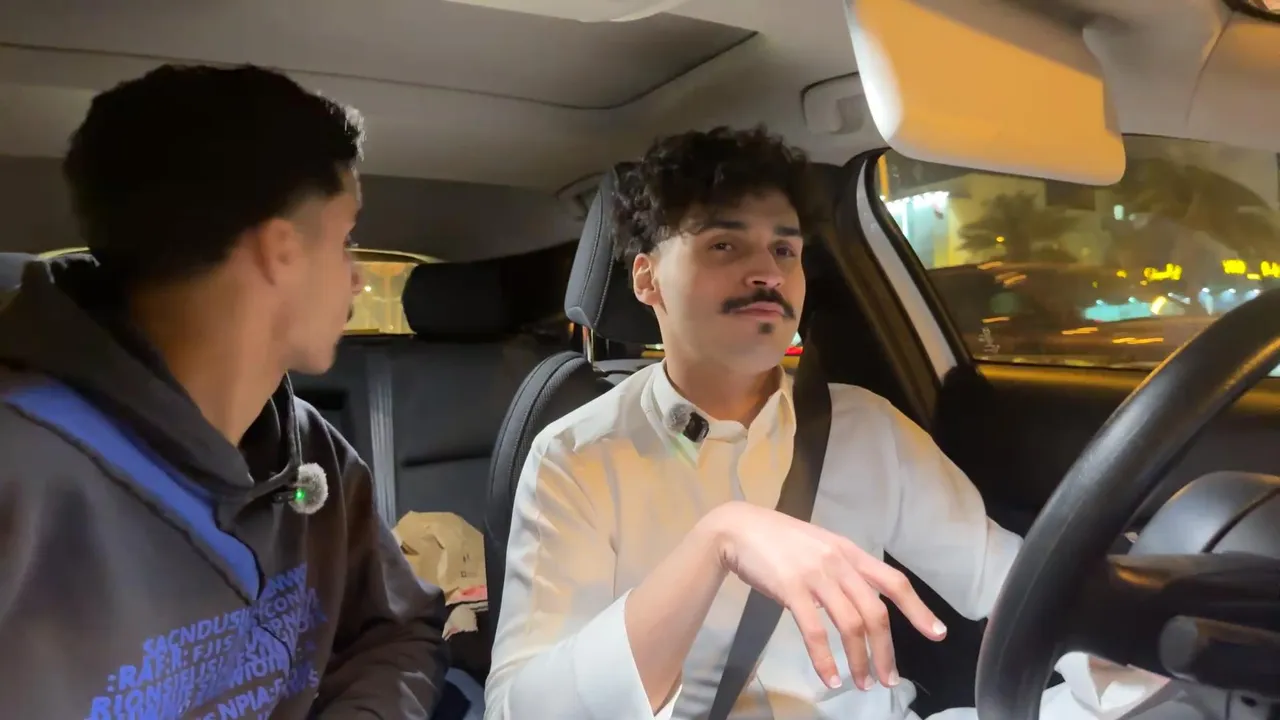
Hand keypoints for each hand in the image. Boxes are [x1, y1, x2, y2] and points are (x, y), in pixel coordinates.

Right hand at [704, 501, 946, 690]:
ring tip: (862, 683)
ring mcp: (815, 575)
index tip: (937, 633)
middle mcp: (839, 563)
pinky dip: (825, 658)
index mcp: (849, 552)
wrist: (737, 529)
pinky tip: (829, 677)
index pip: (894, 581)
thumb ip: (840, 572)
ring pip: (850, 625)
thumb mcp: (819, 549)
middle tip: (889, 680)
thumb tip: (856, 606)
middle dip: (886, 651)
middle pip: (876, 612)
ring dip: (860, 660)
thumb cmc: (777, 540)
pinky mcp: (791, 588)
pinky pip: (814, 631)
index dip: (918, 609)